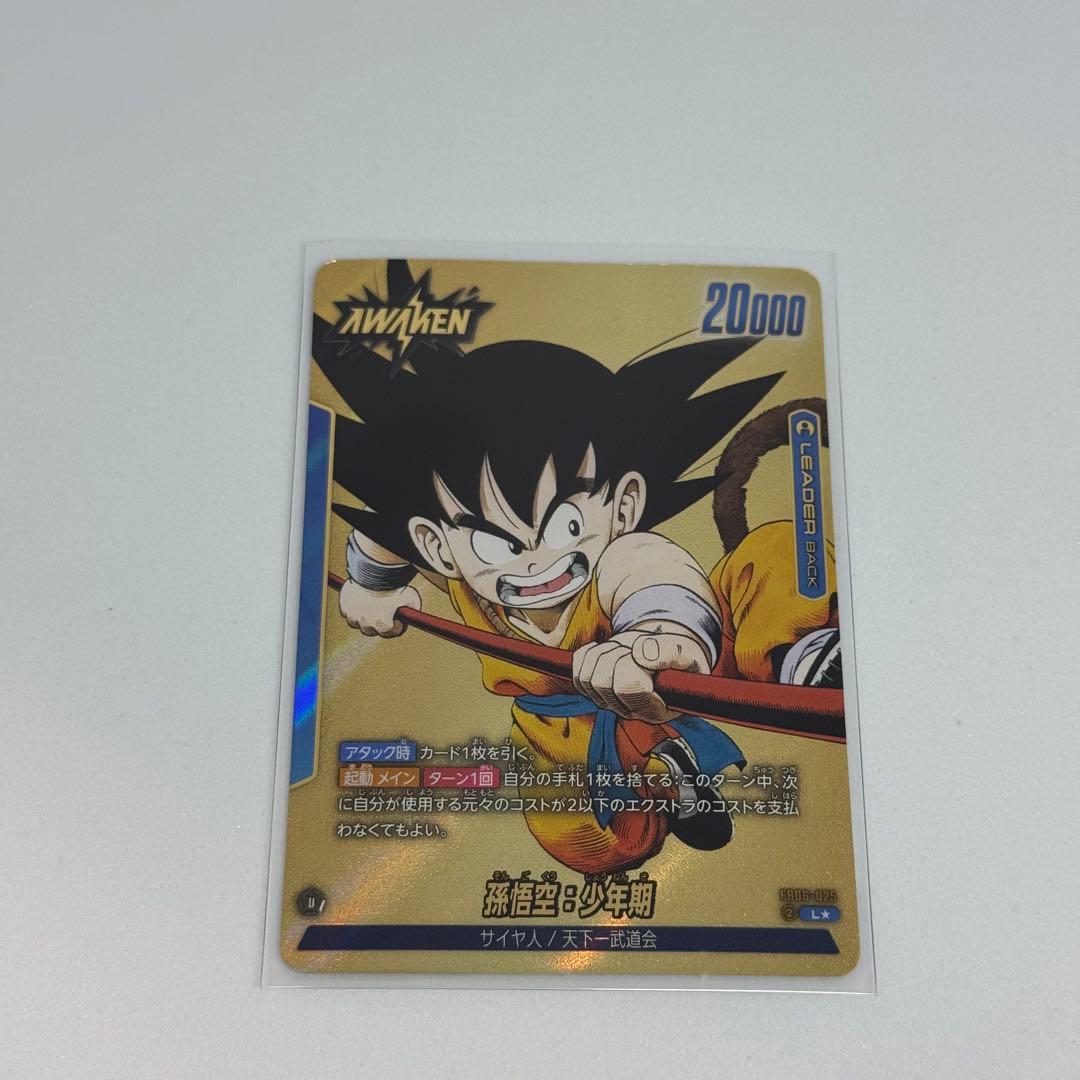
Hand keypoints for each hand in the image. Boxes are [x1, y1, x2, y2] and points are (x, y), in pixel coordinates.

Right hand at [339, 581, 420, 637]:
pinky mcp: (344, 605)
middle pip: (371, 631)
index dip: (396, 626)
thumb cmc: (394, 585)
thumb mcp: (411, 597)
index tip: (398, 621)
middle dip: (377, 625)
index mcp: (383, 625)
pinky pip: (347, 611)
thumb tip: (413, 613)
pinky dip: (352, 609)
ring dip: (362, 619)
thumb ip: (412, 608)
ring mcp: (354, 615)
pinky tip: (358, 602)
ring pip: (356, 622)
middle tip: (382, 615)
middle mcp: (366, 624)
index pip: (390, 633)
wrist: (375, 571)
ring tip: (368, 609)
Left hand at [572, 630, 709, 723]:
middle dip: (616, 655)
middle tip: (634, 649)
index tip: (644, 655)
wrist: (663, 654)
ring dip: (602, 653)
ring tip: (623, 650)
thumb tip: (640, 654)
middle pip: (602, 682)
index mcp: (656, 709)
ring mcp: (610, 704)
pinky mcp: (595, 693)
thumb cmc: (679, 659)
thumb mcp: (686, 652)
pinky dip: (587, 655)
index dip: (630, 665)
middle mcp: (630, 711)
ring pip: (586, 678)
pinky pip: (577, 674)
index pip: (627, 688)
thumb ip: (671, 652)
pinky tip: (604, 650)